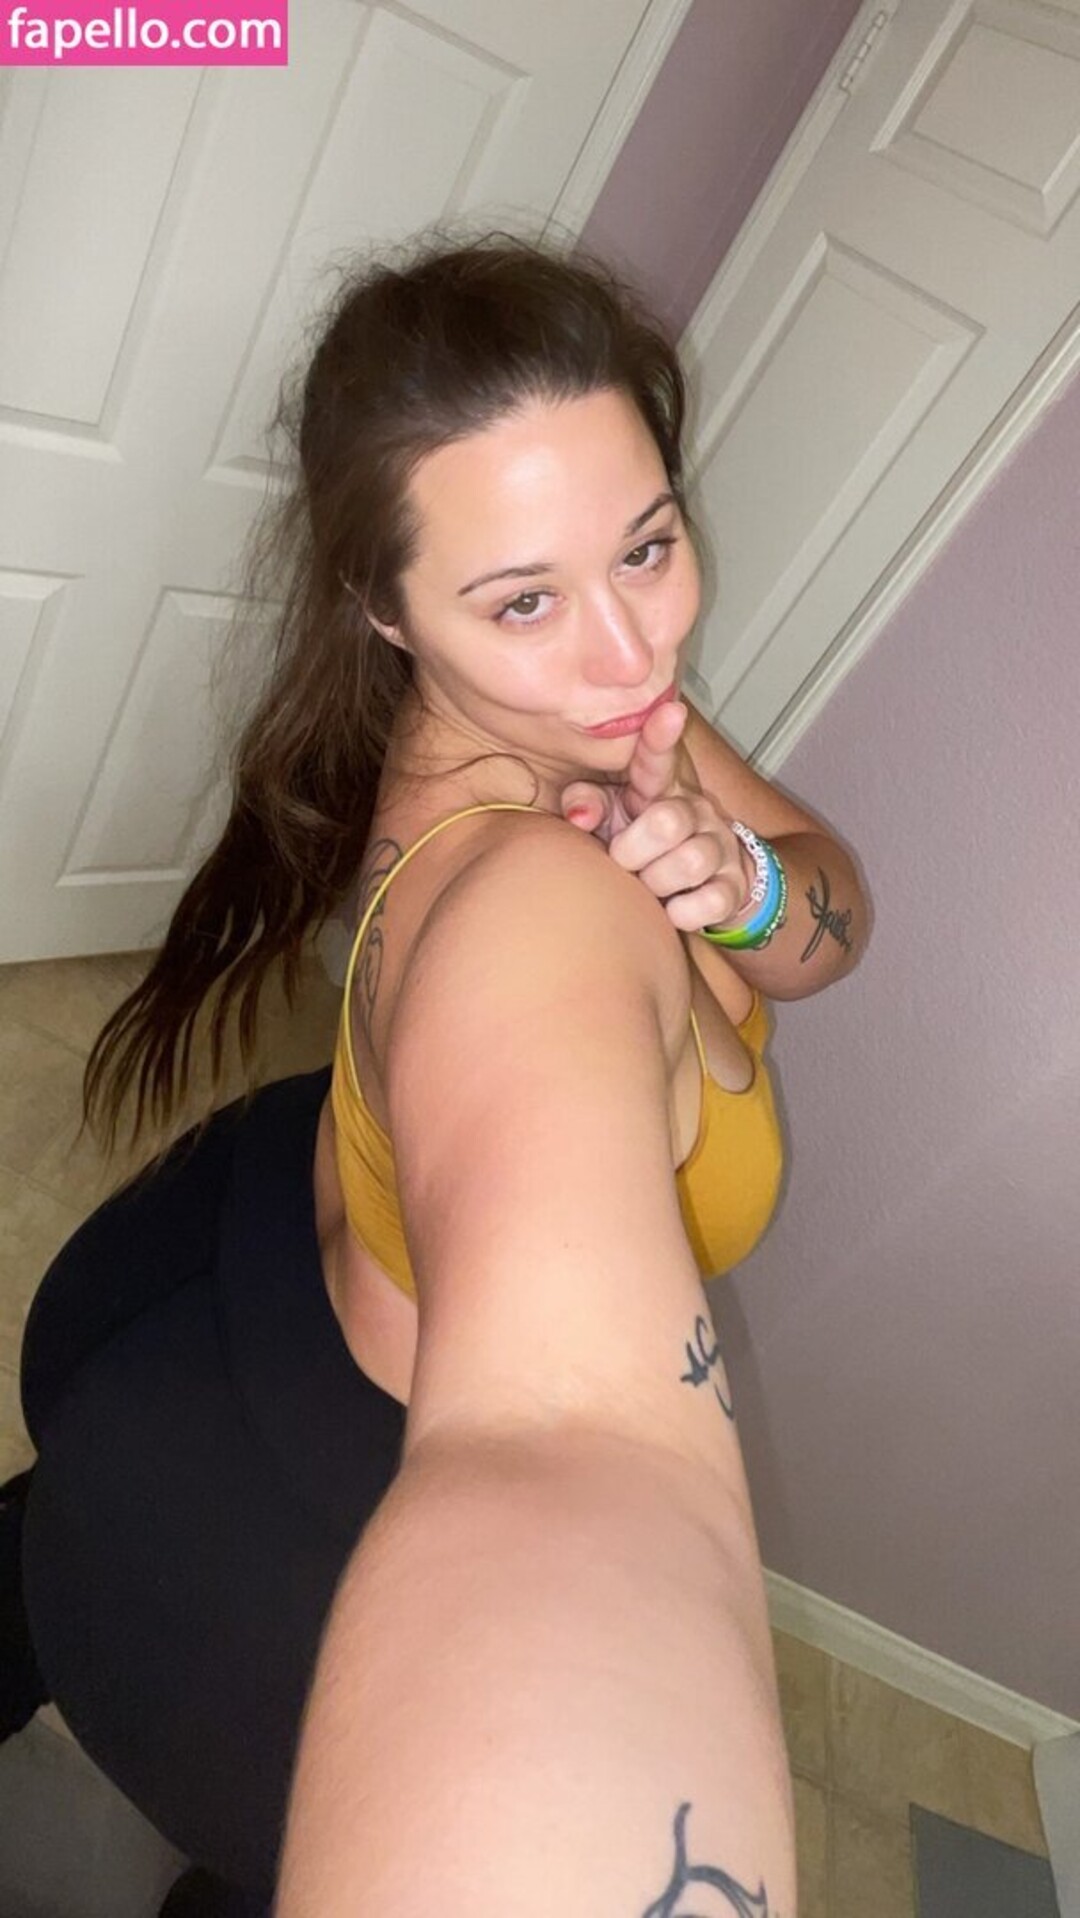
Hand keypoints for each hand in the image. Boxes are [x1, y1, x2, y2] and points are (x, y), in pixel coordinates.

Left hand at [560, 699, 752, 932]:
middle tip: (624, 862)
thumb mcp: (610, 822)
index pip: (657, 759)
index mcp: (659, 789)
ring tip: (649, 885)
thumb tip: (577, 815)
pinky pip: (713, 900)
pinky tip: (672, 909)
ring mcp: (718, 847)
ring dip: (659, 882)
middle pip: (668, 820)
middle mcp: (695, 810)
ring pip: (690, 861)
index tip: (669, 712)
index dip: (660, 738)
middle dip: (635, 850)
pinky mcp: (734, 886)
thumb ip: (587, 807)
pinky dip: (685, 911)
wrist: (702, 886)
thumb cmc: (642, 847)